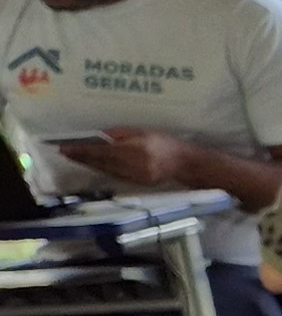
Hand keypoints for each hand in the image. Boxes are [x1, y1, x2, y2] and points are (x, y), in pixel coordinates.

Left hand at [57, 130, 191, 189]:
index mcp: (135, 150)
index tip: (66, 147)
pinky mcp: (135, 183)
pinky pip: (113, 174)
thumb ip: (120, 134)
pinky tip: (92, 164)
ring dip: (88, 163)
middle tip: (65, 151)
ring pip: (104, 170)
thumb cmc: (163, 142)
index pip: (102, 151)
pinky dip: (101, 169)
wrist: (184, 163)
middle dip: (82, 157)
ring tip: (74, 156)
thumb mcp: (141, 132)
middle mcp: (132, 166)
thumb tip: (98, 137)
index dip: (82, 150)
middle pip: (100, 162)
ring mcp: (134, 177)